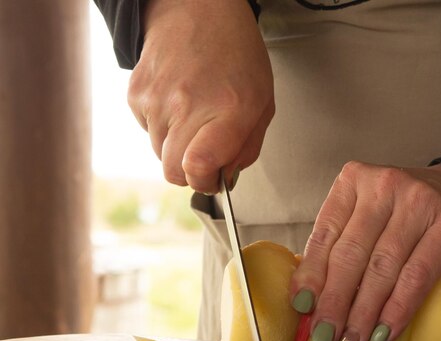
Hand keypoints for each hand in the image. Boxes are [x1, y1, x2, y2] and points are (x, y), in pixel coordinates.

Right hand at [127, 0, 273, 192]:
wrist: (197, 9)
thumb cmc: (236, 55)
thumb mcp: (262, 103)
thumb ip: (246, 149)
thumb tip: (224, 179)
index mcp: (228, 110)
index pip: (197, 167)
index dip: (204, 182)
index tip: (213, 176)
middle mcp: (187, 105)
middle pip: (173, 171)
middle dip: (191, 172)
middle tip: (207, 154)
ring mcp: (156, 99)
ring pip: (160, 154)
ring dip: (178, 147)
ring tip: (195, 115)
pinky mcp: (136, 94)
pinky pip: (148, 131)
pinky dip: (163, 127)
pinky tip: (178, 102)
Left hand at [289, 162, 440, 340]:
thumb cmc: (407, 214)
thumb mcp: (368, 215)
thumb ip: (341, 245)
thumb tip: (309, 301)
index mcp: (355, 180)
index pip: (325, 233)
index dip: (311, 275)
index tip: (302, 308)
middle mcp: (385, 185)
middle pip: (351, 253)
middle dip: (334, 301)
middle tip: (325, 335)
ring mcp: (420, 201)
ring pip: (382, 268)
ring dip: (364, 313)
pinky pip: (418, 275)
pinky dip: (399, 309)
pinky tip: (386, 331)